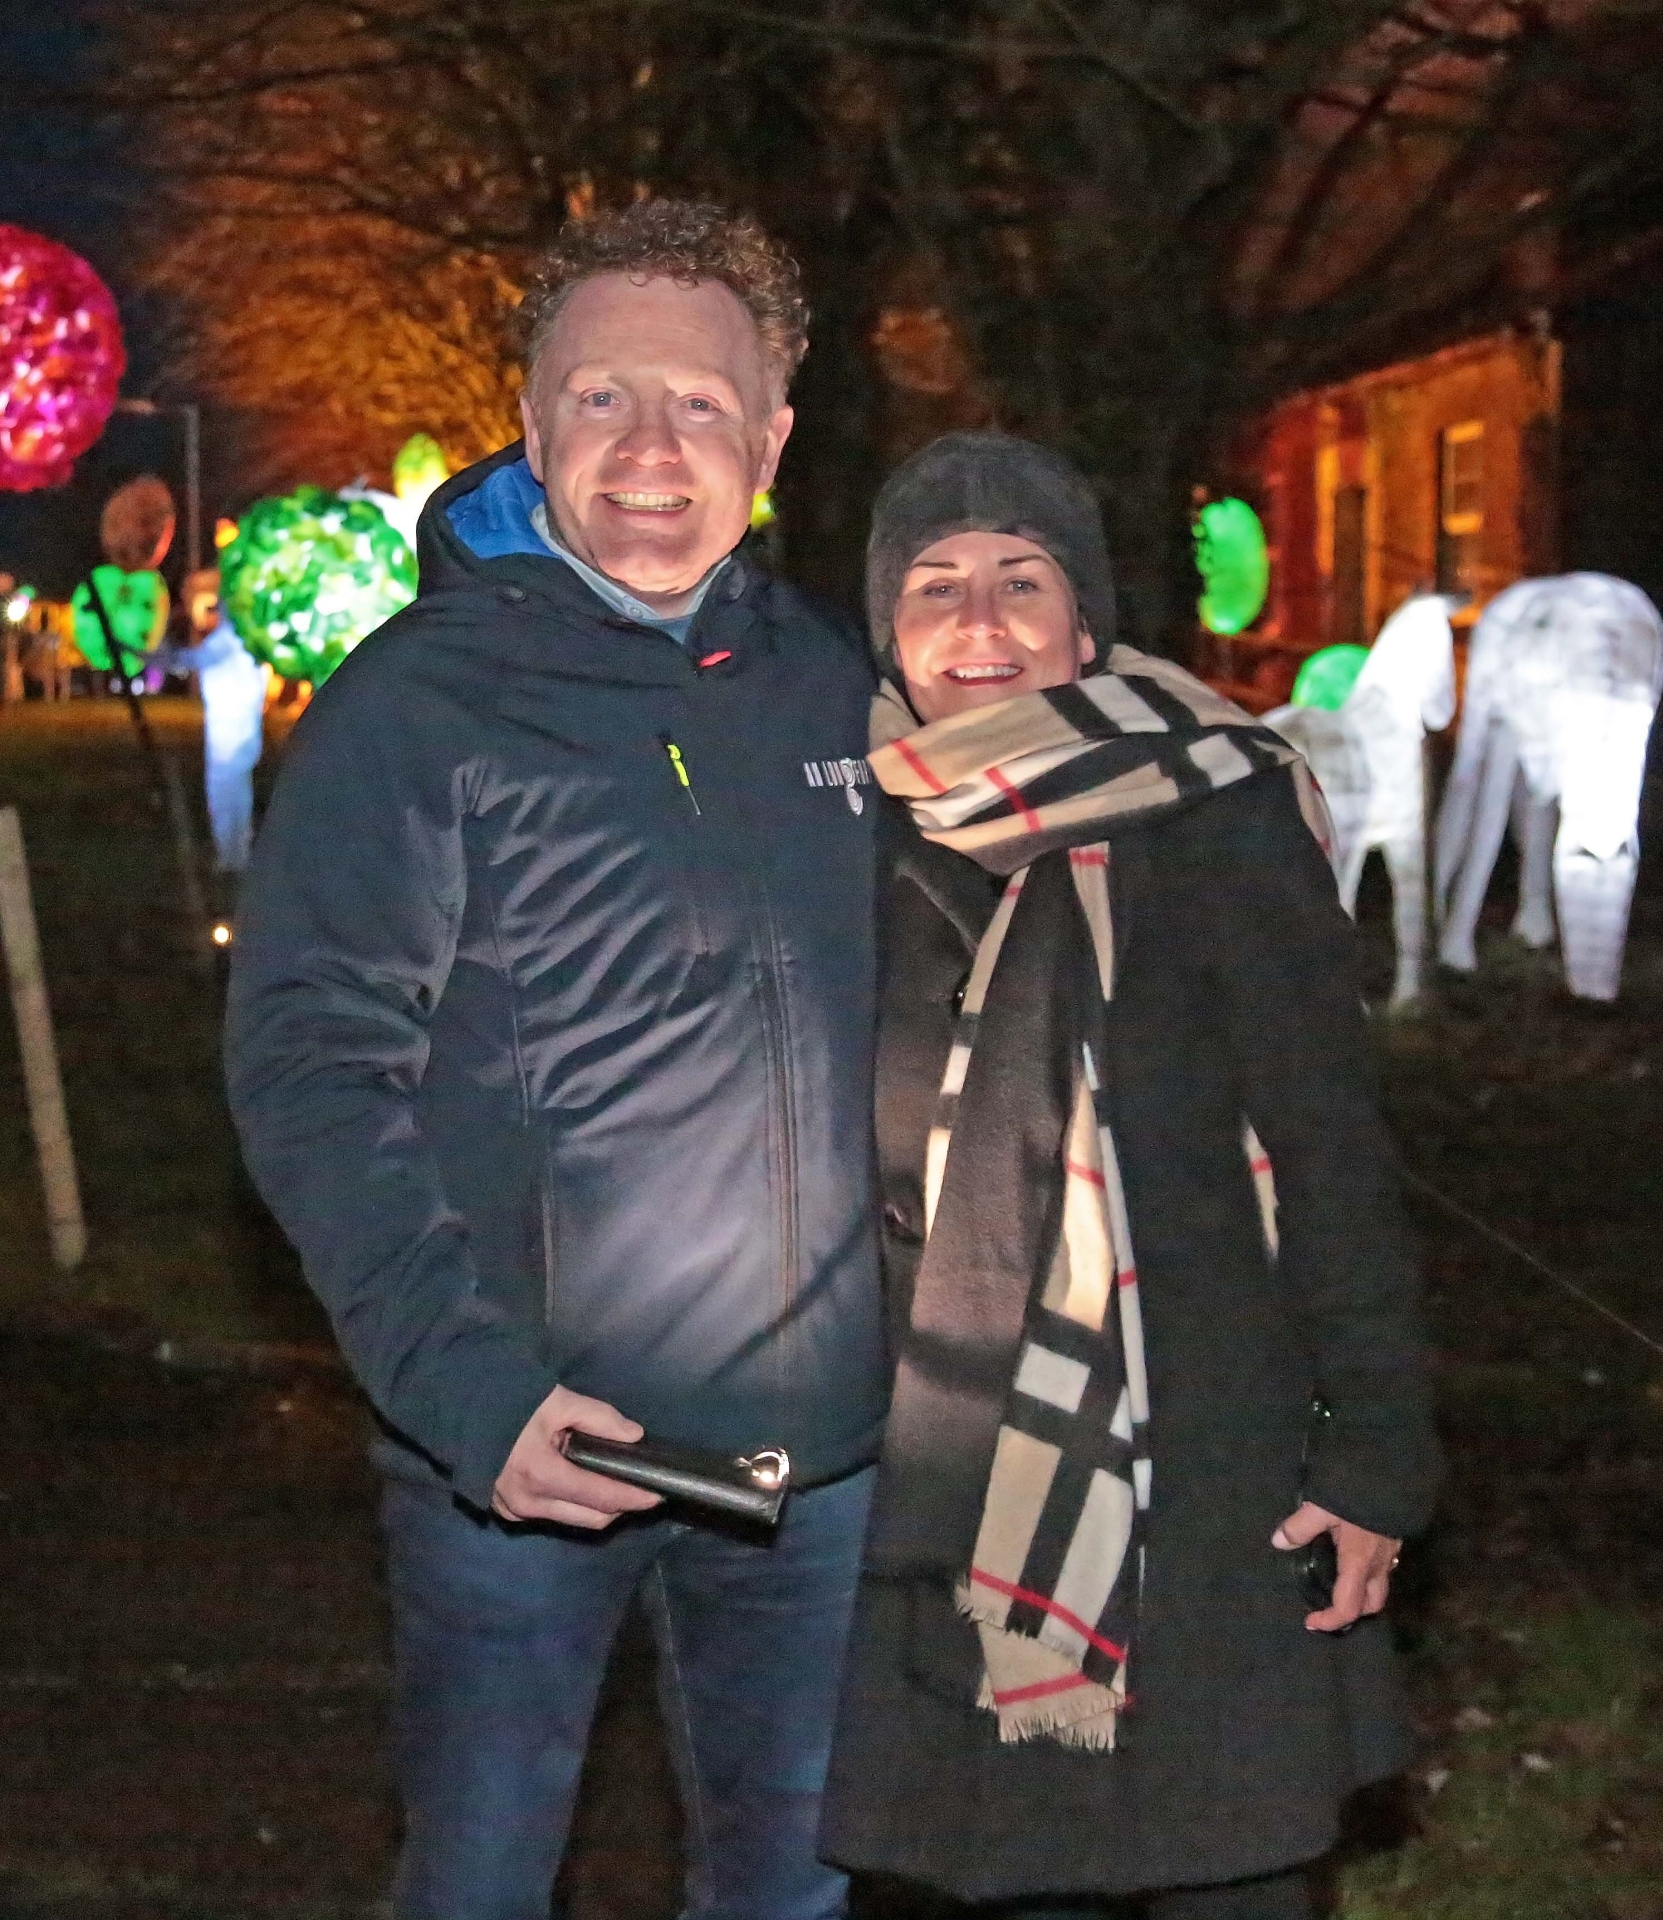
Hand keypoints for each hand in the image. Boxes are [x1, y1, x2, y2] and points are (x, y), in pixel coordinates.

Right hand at [491, 1385, 663, 1528]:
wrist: (458, 1409)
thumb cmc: (511, 1401)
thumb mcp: (558, 1401)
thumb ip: (599, 1419)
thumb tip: (634, 1436)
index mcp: (542, 1474)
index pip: (601, 1497)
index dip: (633, 1497)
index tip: (658, 1494)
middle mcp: (528, 1503)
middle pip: (590, 1519)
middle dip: (620, 1507)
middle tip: (640, 1490)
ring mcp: (514, 1512)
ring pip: (571, 1521)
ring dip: (597, 1509)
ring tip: (616, 1486)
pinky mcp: (506, 1513)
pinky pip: (550, 1517)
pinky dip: (572, 1506)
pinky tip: (582, 1487)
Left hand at [1272, 1499, 1400, 1632]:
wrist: (1391, 1475)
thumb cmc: (1356, 1495)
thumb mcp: (1321, 1508)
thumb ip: (1299, 1527)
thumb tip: (1278, 1542)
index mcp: (1358, 1563)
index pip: (1348, 1607)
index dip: (1330, 1621)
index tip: (1311, 1622)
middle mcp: (1377, 1566)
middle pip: (1371, 1605)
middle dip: (1352, 1613)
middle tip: (1328, 1607)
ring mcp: (1390, 1555)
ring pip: (1379, 1589)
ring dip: (1361, 1596)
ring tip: (1338, 1586)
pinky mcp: (1393, 1543)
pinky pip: (1382, 1571)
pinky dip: (1367, 1577)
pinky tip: (1351, 1560)